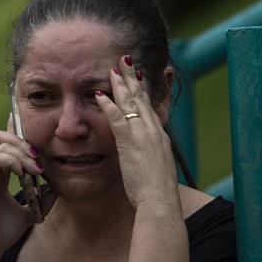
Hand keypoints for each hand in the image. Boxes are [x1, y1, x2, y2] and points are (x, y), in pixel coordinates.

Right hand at [0, 118, 45, 255]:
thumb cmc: (2, 231)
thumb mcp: (30, 212)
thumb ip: (42, 198)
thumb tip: (58, 189)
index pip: (7, 143)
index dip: (24, 142)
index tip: (42, 156)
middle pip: (2, 136)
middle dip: (24, 142)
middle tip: (39, 160)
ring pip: (0, 143)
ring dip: (22, 153)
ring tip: (36, 170)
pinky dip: (12, 161)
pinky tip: (24, 174)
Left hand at [95, 56, 178, 209]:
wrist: (161, 201)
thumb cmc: (157, 191)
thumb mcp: (156, 167)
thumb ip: (149, 156)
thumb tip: (143, 155)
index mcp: (159, 137)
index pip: (150, 107)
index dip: (143, 90)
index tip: (138, 75)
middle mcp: (153, 131)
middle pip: (142, 98)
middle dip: (134, 78)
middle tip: (126, 61)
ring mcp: (143, 135)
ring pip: (131, 103)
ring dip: (121, 84)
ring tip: (113, 69)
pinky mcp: (131, 143)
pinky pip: (117, 119)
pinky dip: (108, 105)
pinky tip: (100, 95)